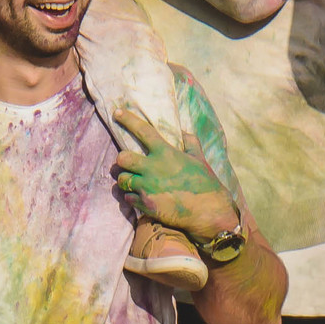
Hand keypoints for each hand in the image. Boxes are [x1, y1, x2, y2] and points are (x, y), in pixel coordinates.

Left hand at [112, 110, 239, 243]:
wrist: (207, 211)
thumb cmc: (205, 183)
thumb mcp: (199, 159)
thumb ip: (191, 144)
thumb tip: (186, 132)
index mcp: (165, 153)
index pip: (143, 130)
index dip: (128, 119)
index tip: (117, 113)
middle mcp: (153, 168)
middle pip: (122, 158)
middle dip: (121, 160)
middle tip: (127, 164)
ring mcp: (147, 187)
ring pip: (122, 180)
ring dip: (125, 180)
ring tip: (132, 182)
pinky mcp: (145, 205)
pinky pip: (127, 198)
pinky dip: (131, 197)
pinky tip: (138, 197)